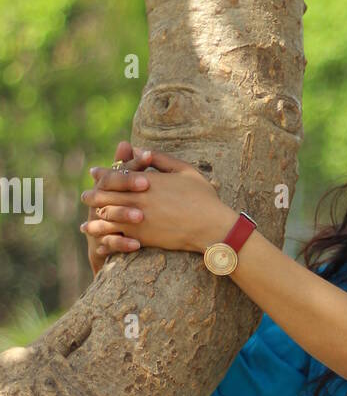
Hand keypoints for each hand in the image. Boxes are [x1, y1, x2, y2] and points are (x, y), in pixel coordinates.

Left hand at [81, 145, 234, 269]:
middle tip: (85, 198)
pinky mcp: (142, 238)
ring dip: (94, 223)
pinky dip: (106, 241)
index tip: (94, 174)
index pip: (115, 175)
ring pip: (106, 219)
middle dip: (92, 198)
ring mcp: (138, 219)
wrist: (211, 226)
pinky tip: (100, 245)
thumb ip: (161, 159)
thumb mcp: (185, 170)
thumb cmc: (203, 197)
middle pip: (104, 197)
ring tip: (86, 226)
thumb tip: (141, 150)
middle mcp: (137, 199)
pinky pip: (117, 239)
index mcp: (146, 181)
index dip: (102, 175)